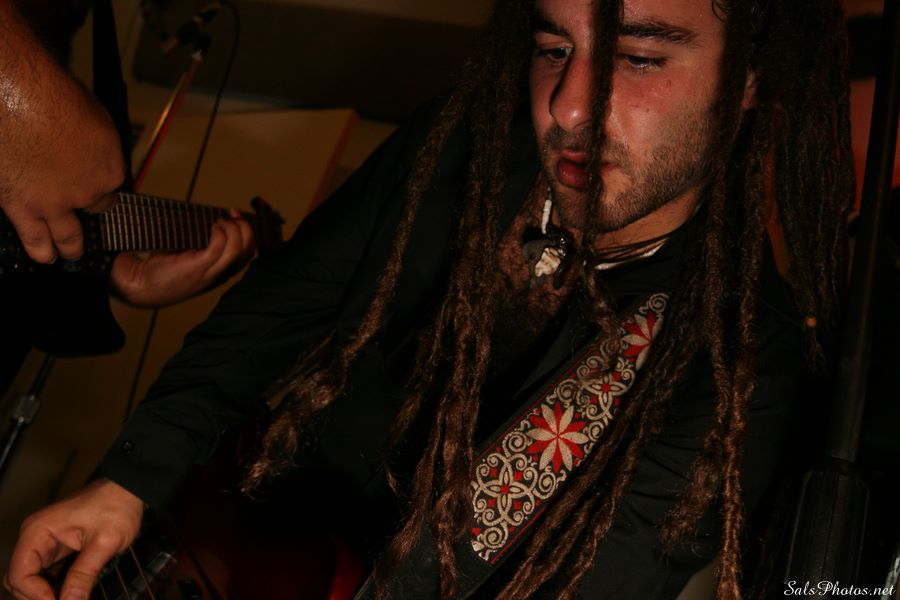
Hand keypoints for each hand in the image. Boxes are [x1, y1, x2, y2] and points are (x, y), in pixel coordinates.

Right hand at [0, 0, 124, 264]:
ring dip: (69, 247)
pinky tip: (43, 257)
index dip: (100, 186)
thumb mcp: (95, 117)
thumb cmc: (52, 95)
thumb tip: (92, 150)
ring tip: (68, 255)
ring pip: (67, 237)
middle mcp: (87, 191)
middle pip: (93, 211)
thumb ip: (97, 144)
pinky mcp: (21, 206)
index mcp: (109, 169)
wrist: (13, 95)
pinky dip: (39, 249)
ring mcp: (54, 203)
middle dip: (90, 216)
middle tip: (88, 227)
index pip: (111, 187)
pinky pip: (33, 237)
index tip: (93, 186)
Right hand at [4, 479, 143, 599]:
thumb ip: (84, 575)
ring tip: (68, 599)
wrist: (129, 489)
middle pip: (19, 579)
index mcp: (37, 531)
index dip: (36, 595)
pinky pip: (43, 573)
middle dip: (36, 597)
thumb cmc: (117, 506)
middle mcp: (34, 536)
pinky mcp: (55, 547)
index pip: (19, 574)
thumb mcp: (104, 543)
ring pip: (29, 579)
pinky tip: (69, 593)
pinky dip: (52, 586)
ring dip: (43, 593)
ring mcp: (43, 542)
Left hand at [110, 209, 254, 307]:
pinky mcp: (198, 268)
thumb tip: (209, 222)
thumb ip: (202, 245)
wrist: (141, 286)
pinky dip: (219, 232)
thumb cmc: (162, 271)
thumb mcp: (189, 257)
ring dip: (233, 228)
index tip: (234, 215)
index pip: (249, 252)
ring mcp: (211, 272)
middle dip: (244, 226)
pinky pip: (219, 247)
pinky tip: (211, 226)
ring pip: (238, 248)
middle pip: (249, 250)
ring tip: (218, 221)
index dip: (247, 230)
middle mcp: (221, 274)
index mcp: (221, 272)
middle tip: (230, 214)